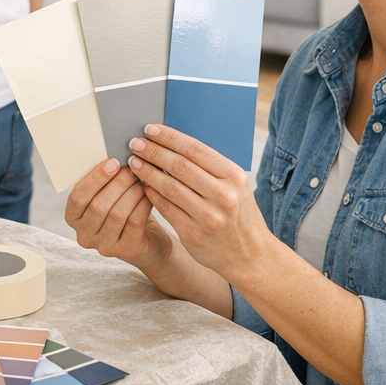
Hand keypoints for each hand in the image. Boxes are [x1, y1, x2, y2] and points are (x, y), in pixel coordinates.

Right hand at [65, 158, 172, 270]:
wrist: (148, 239)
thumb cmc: (124, 208)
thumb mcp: (108, 194)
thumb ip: (104, 180)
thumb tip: (114, 153)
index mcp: (74, 217)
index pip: (78, 197)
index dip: (95, 179)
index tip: (112, 162)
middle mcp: (85, 235)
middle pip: (99, 206)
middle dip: (117, 183)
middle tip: (132, 166)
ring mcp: (105, 246)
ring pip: (117, 213)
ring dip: (131, 192)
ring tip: (141, 178)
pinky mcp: (126, 250)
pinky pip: (135, 222)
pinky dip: (143, 203)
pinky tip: (149, 192)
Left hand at [128, 125, 272, 285]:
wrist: (251, 255)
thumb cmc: (239, 214)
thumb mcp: (236, 186)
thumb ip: (210, 167)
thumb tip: (174, 143)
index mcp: (234, 176)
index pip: (195, 149)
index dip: (170, 138)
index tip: (150, 129)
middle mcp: (223, 195)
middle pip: (180, 166)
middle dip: (154, 152)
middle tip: (136, 143)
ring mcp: (208, 217)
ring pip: (169, 187)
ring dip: (147, 172)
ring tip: (134, 162)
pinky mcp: (194, 235)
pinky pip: (166, 208)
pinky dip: (151, 194)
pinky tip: (142, 185)